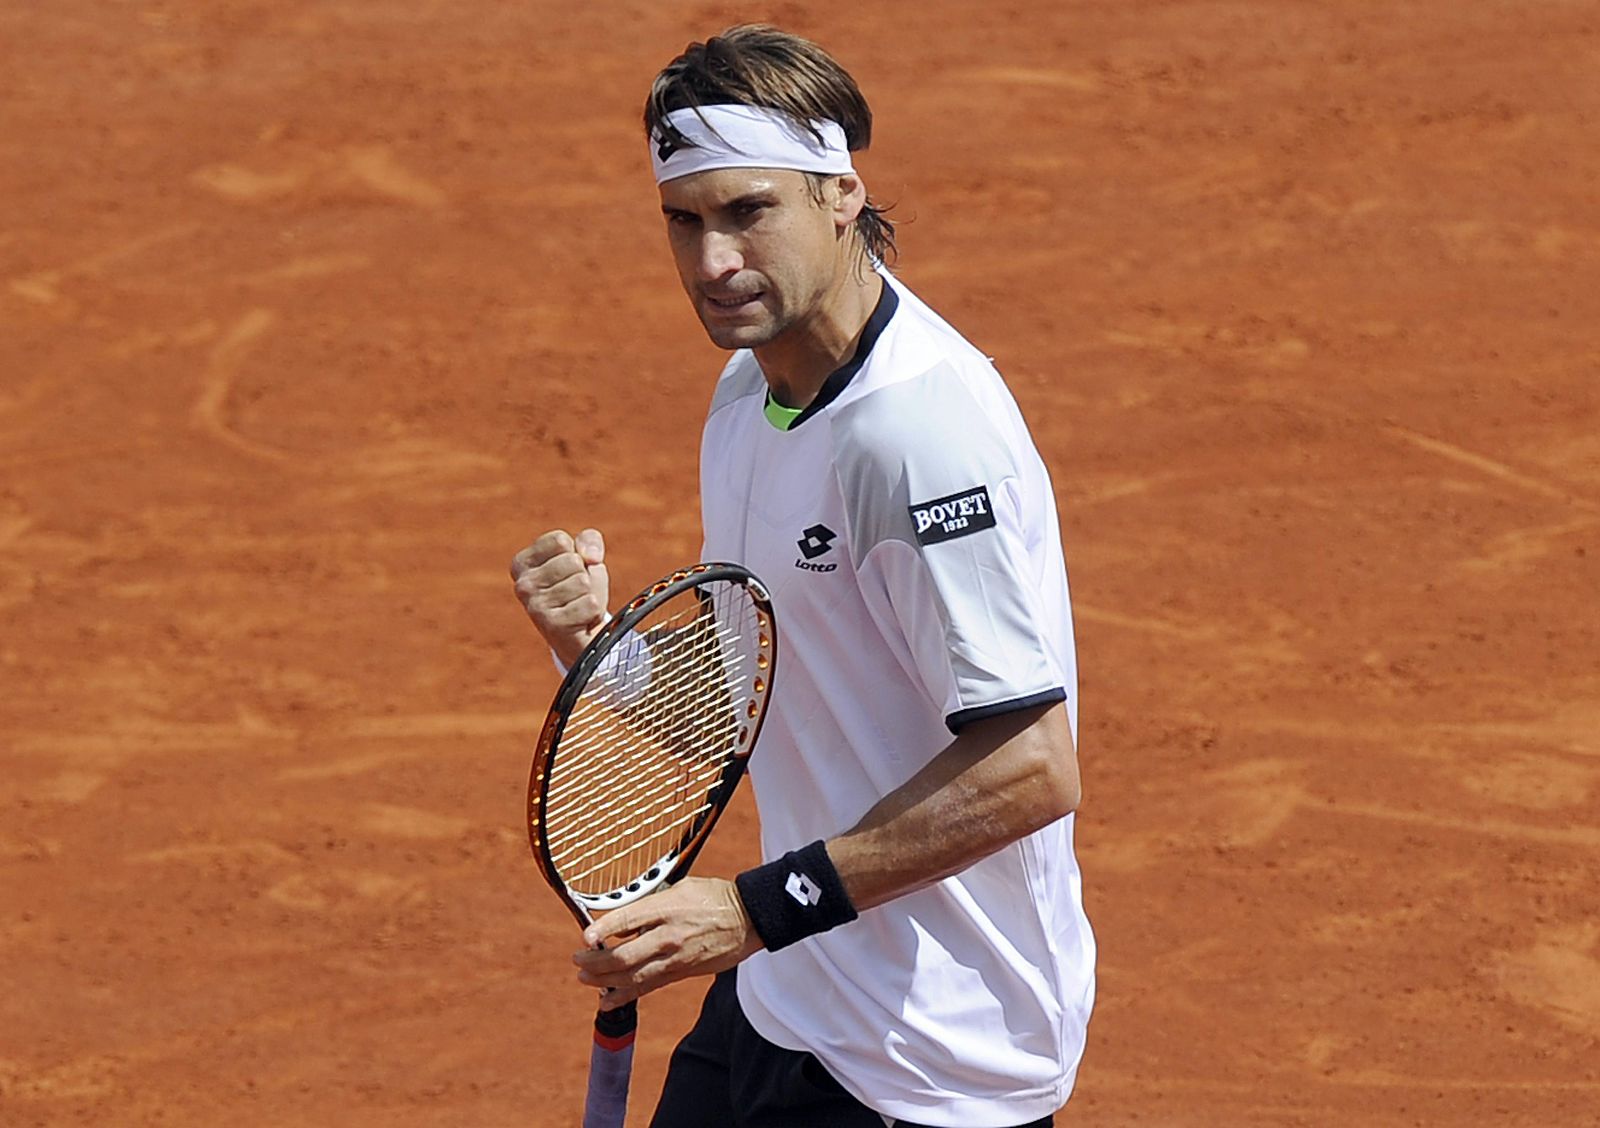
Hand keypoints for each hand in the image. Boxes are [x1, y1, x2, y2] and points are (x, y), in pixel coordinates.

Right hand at [509, 528, 610, 668]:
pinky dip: (594, 611)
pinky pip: (590, 604)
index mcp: (522, 563)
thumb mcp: (584, 558)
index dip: (575, 553)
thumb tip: (590, 557)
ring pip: (582, 582)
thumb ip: (588, 540)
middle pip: (572, 560)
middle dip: (584, 575)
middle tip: (575, 593)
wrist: (582, 636)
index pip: (559, 540)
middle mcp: (522, 584)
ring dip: (589, 595)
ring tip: (578, 606)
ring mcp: (534, 606)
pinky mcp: (552, 626)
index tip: (569, 572)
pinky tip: (582, 621)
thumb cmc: (579, 591)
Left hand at [574, 877, 761, 1009]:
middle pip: (624, 956)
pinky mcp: (681, 973)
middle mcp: (668, 936)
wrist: (748, 919)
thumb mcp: (681, 888)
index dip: (603, 930)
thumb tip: (624, 919)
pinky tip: (606, 1000)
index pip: (627, 920)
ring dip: (604, 980)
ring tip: (584, 978)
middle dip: (596, 961)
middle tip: (578, 959)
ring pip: (632, 976)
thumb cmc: (714, 898)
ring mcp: (675, 958)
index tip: (585, 937)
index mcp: (667, 908)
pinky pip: (648, 987)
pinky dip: (624, 995)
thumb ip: (651, 903)